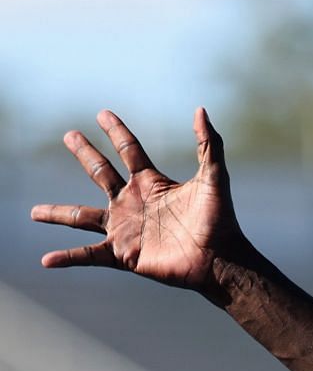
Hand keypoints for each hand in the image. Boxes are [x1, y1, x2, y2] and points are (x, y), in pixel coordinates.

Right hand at [30, 109, 246, 290]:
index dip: (116, 131)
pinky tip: (47, 260)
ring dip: (58, 214)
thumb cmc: (220, 220)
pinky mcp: (123, 253)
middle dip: (85, 154)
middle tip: (69, 135)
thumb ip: (208, 145)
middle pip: (101, 173)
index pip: (129, 150)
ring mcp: (125, 229)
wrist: (220, 259)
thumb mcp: (214, 178)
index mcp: (152, 183)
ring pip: (81, 217)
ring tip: (33, 212)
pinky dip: (67, 258)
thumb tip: (200, 109)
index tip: (103, 113)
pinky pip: (88, 255)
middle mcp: (133, 203)